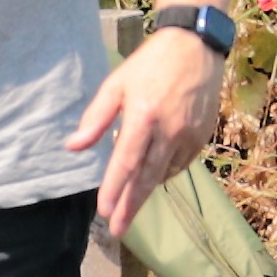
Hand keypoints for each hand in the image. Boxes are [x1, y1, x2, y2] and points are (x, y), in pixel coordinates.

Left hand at [69, 26, 229, 235]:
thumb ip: (95, 118)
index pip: (126, 162)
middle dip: (131, 206)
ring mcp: (188, 135)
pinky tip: (152, 176)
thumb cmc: (149, 64)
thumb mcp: (116, 84)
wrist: (194, 46)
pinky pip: (180, 163)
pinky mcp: (202, 136)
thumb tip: (74, 146)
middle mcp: (169, 130)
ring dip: (146, 191)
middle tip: (117, 230)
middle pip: (146, 177)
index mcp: (143, 116)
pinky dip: (164, 173)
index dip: (115, 189)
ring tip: (130, 206)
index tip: (105, 212)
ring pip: (164, 173)